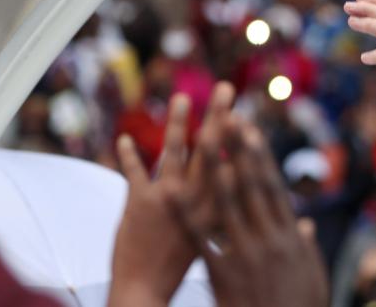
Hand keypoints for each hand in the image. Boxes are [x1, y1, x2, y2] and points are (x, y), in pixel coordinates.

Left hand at [109, 83, 235, 305]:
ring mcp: (167, 198)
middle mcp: (195, 199)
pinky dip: (127, 155)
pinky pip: (134, 171)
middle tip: (226, 88)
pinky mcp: (138, 203)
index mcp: (217, 209)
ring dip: (178, 122)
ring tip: (183, 98)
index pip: (233, 164)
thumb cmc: (184, 270)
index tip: (246, 114)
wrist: (146, 290)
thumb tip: (253, 205)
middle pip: (210, 149)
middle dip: (218, 116)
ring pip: (174, 151)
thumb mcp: (218, 243)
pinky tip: (123, 139)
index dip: (239, 137)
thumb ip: (231, 216)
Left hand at [177, 119, 327, 306]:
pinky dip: (186, 212)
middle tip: (227, 117)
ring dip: (214, 167)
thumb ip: (307, 249)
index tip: (251, 130)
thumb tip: (306, 226)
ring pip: (225, 202)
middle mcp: (269, 238)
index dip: (260, 157)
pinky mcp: (222, 273)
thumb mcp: (311, 277)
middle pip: (249, 185)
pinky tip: (171, 190)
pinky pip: (200, 238)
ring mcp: (245, 254)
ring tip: (201, 137)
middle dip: (238, 149)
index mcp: (290, 237)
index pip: (272, 187)